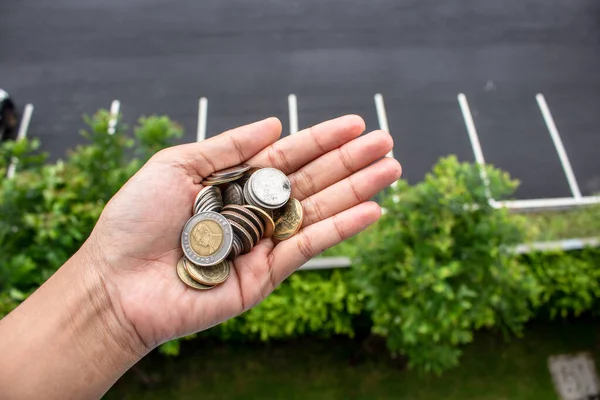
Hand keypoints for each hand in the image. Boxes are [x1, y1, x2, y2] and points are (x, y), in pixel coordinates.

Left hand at [88, 115, 400, 352]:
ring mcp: (264, 243)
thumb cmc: (136, 221)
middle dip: (351, 161)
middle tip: (387, 142)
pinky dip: (342, 228)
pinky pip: (309, 246)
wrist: (116, 283)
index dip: (322, 139)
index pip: (288, 156)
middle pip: (312, 181)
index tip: (355, 123)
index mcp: (235, 183)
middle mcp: (255, 211)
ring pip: (319, 211)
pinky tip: (372, 210)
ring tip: (391, 170)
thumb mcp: (177, 165)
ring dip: (357, 190)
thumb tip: (273, 123)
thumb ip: (228, 146)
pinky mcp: (266, 275)